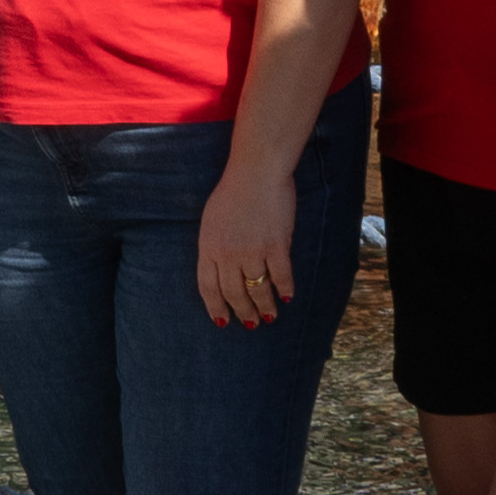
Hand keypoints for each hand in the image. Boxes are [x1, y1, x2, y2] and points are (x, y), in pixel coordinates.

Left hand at [194, 154, 302, 330]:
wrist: (256, 171)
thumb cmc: (233, 191)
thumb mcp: (212, 220)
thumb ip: (216, 245)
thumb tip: (224, 268)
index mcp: (208, 247)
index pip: (208, 288)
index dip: (216, 308)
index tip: (222, 321)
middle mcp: (227, 254)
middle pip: (233, 293)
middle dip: (243, 312)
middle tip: (251, 323)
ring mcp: (252, 251)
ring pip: (257, 289)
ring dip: (264, 306)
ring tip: (269, 316)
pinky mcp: (275, 245)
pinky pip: (281, 275)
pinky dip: (285, 289)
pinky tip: (287, 297)